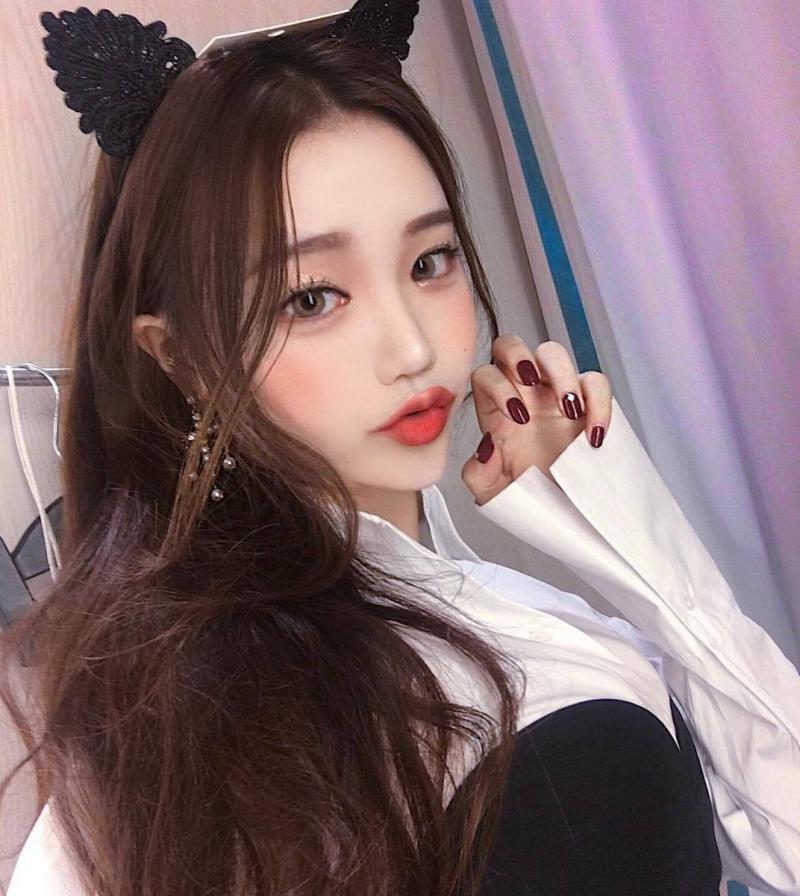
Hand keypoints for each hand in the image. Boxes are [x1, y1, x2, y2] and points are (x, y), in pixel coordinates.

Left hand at [461, 337, 612, 506]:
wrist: (560, 510)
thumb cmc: (524, 493)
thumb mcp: (492, 492)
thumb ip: (478, 474)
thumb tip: (487, 449)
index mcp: (494, 407)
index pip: (485, 375)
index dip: (498, 387)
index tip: (517, 417)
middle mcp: (521, 393)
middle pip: (510, 345)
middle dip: (518, 356)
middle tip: (530, 383)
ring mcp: (555, 393)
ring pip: (553, 354)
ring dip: (561, 373)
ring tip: (568, 409)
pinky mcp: (588, 403)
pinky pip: (596, 383)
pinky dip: (599, 402)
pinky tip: (593, 434)